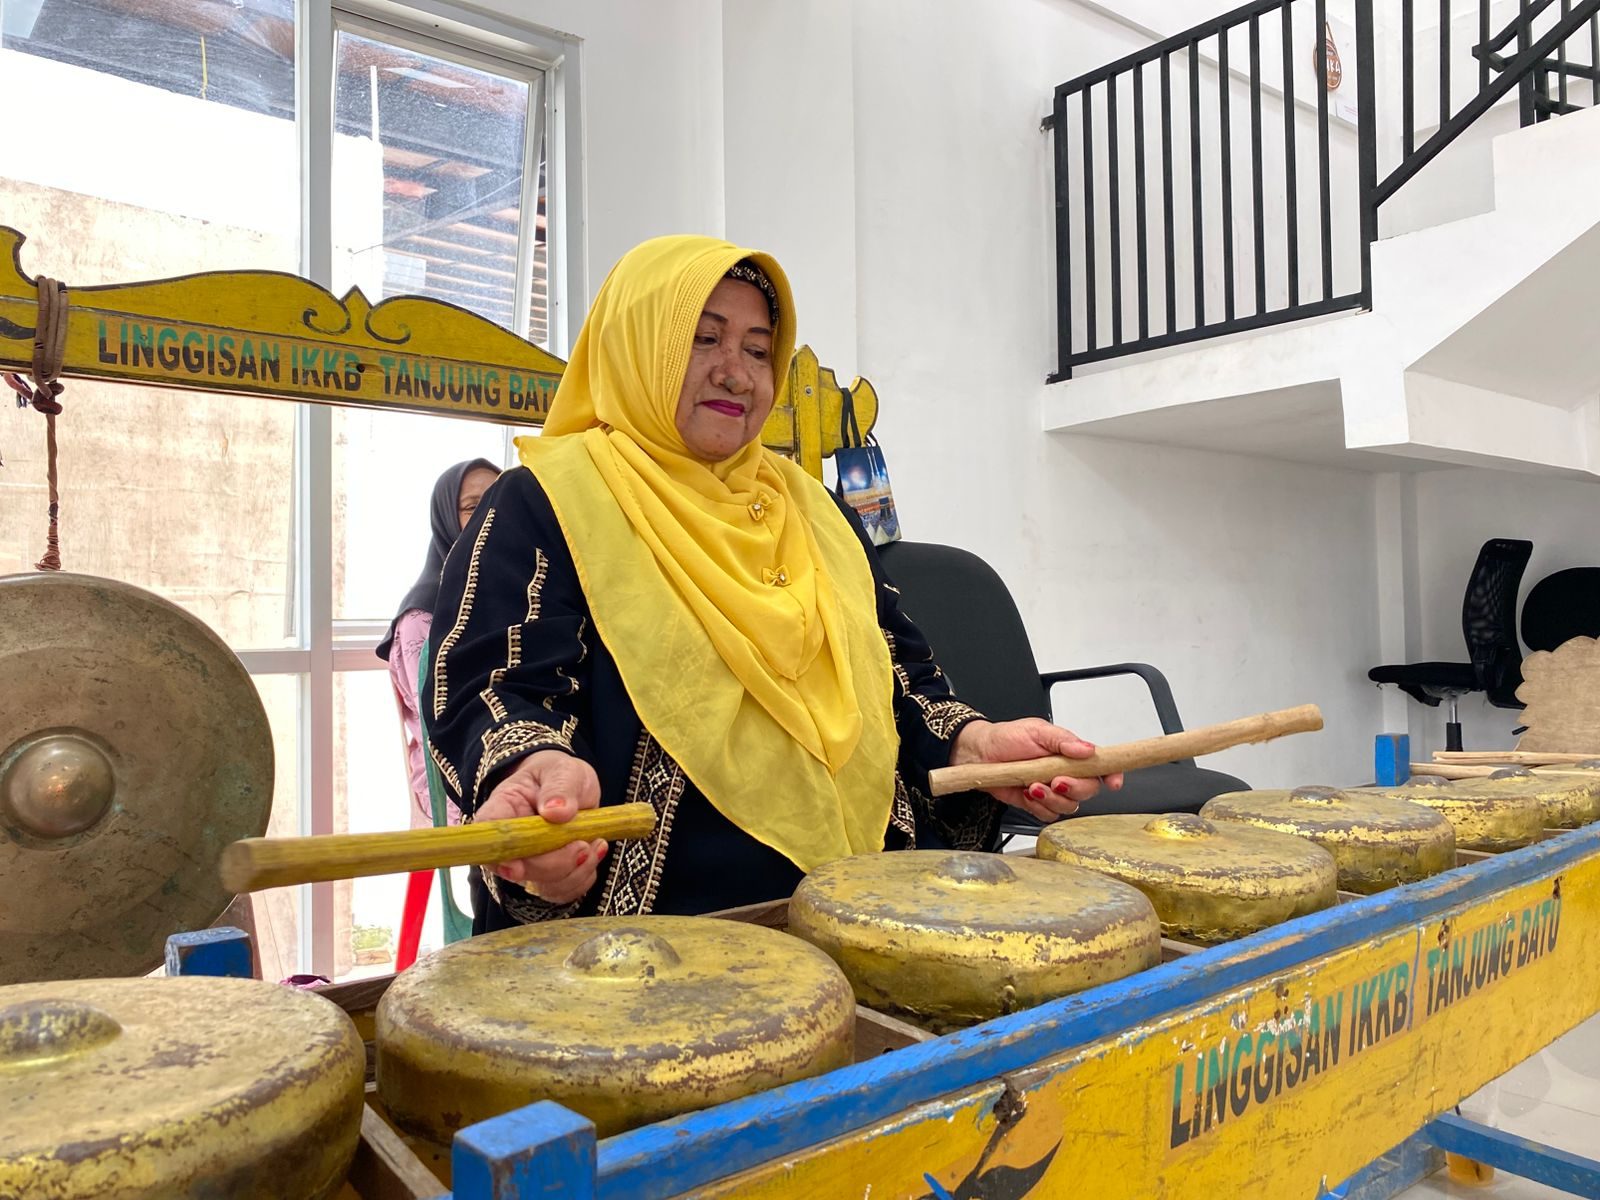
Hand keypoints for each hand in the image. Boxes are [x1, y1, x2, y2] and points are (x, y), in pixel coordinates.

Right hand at [477, 750, 605, 903]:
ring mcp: (528, 863)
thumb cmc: (559, 775)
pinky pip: (562, 891)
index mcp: (501, 812)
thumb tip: (556, 810)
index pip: (488, 840)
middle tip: (584, 844)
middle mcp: (509, 844)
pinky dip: (583, 877)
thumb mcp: (563, 770)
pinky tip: (594, 852)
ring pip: (543, 886)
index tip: (519, 865)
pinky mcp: (548, 876)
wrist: (569, 786)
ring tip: (595, 843)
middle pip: (520, 869)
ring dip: (575, 872)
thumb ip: (559, 787)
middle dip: (556, 863)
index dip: (500, 858)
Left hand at [948, 718, 1122, 822]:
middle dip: (1074, 788)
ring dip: (1052, 798)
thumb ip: (1063, 741)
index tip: (1113, 781)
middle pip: (1088, 790)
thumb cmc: (1006, 738)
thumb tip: (1087, 749)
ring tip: (1033, 784)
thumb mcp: (1036, 731)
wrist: (978, 754)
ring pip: (1069, 806)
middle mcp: (1065, 773)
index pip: (1100, 766)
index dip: (1112, 774)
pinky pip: (1049, 815)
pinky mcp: (1037, 804)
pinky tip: (1027, 793)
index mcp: (1071, 754)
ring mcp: (1051, 790)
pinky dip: (1038, 807)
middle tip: (1056, 780)